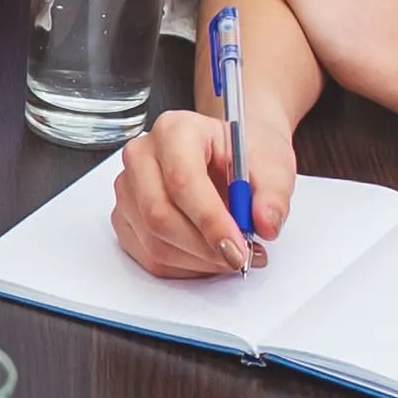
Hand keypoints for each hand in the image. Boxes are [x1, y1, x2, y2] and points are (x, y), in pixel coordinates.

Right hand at [112, 13, 308, 276]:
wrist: (228, 155)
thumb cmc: (244, 154)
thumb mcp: (273, 166)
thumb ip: (273, 195)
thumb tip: (265, 224)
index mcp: (176, 130)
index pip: (182, 180)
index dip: (210, 220)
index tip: (238, 248)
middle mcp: (142, 155)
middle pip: (159, 214)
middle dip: (204, 247)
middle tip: (241, 258)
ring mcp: (127, 188)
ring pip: (154, 241)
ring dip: (198, 261)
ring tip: (232, 255)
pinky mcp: (125, 217)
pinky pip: (148, 256)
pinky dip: (184, 267)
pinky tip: (209, 257)